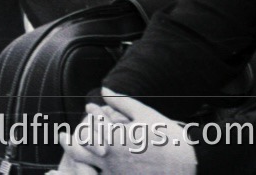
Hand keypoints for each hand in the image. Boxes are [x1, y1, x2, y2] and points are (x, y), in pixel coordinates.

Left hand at [57, 92, 197, 174]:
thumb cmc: (168, 136)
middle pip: (80, 153)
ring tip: (78, 153)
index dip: (83, 123)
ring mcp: (118, 174)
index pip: (86, 131)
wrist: (192, 163)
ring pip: (88, 169)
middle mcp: (111, 159)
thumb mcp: (144, 114)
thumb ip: (120, 102)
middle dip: (70, 144)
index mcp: (112, 140)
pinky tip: (98, 166)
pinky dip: (98, 172)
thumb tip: (104, 89)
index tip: (83, 115)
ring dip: (81, 160)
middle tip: (63, 136)